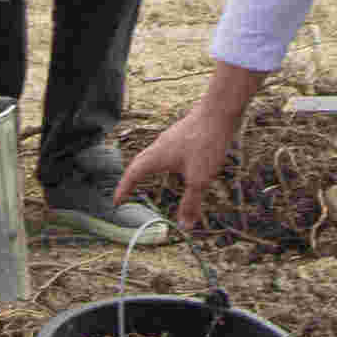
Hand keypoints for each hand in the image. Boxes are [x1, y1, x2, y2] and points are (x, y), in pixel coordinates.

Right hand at [117, 94, 238, 233]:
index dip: (123, 189)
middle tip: (126, 191)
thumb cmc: (206, 143)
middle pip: (139, 163)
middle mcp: (159, 146)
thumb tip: (185, 225)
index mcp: (157, 157)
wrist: (220, 111)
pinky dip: (163, 162)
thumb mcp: (199, 179)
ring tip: (148, 179)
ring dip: (148, 168)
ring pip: (153, 155)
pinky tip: (176, 165)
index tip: (116, 201)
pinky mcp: (184, 134)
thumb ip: (191, 203)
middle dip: (131, 179)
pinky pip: (166, 151)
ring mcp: (172, 138)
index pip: (132, 174)